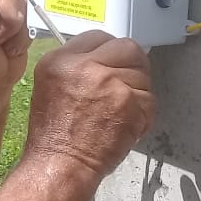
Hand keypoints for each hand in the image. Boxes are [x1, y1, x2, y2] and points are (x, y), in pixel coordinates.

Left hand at [0, 0, 31, 98]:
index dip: (3, 5)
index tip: (3, 31)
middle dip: (12, 21)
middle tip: (1, 42)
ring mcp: (1, 11)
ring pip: (24, 7)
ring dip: (18, 32)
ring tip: (6, 48)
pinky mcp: (17, 21)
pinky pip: (32, 20)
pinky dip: (25, 37)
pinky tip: (13, 49)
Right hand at [22, 30, 155, 180]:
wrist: (61, 164)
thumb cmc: (53, 132)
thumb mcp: (50, 85)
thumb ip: (75, 65)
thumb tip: (105, 56)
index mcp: (62, 60)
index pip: (99, 37)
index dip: (110, 50)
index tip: (112, 64)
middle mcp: (86, 66)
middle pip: (128, 48)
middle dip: (133, 64)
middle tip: (128, 83)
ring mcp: (111, 83)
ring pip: (143, 75)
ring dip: (138, 92)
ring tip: (122, 110)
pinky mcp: (130, 103)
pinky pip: (150, 99)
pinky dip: (143, 113)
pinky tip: (127, 124)